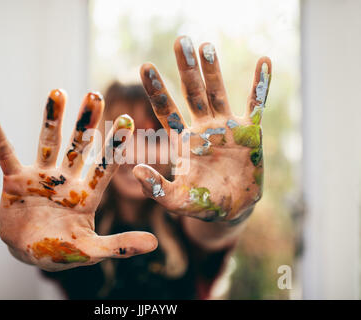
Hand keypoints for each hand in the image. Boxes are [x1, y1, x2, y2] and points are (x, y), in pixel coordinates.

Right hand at [0, 90, 156, 270]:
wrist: (27, 251)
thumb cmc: (62, 250)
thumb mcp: (90, 251)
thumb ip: (120, 246)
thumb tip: (155, 243)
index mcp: (87, 194)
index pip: (105, 166)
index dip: (115, 145)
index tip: (127, 120)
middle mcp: (67, 179)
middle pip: (79, 146)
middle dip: (87, 123)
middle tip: (96, 95)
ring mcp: (42, 176)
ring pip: (48, 142)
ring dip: (52, 118)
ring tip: (58, 92)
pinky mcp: (16, 179)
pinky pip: (5, 155)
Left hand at [134, 36, 270, 222]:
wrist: (232, 208)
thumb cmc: (201, 204)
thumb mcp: (177, 200)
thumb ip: (156, 188)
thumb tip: (135, 171)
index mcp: (182, 140)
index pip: (166, 110)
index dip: (157, 89)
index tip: (145, 66)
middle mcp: (202, 127)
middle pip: (192, 93)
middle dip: (186, 68)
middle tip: (180, 40)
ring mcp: (226, 127)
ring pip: (218, 92)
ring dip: (214, 70)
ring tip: (207, 44)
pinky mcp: (250, 132)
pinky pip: (257, 104)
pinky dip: (260, 84)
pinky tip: (264, 61)